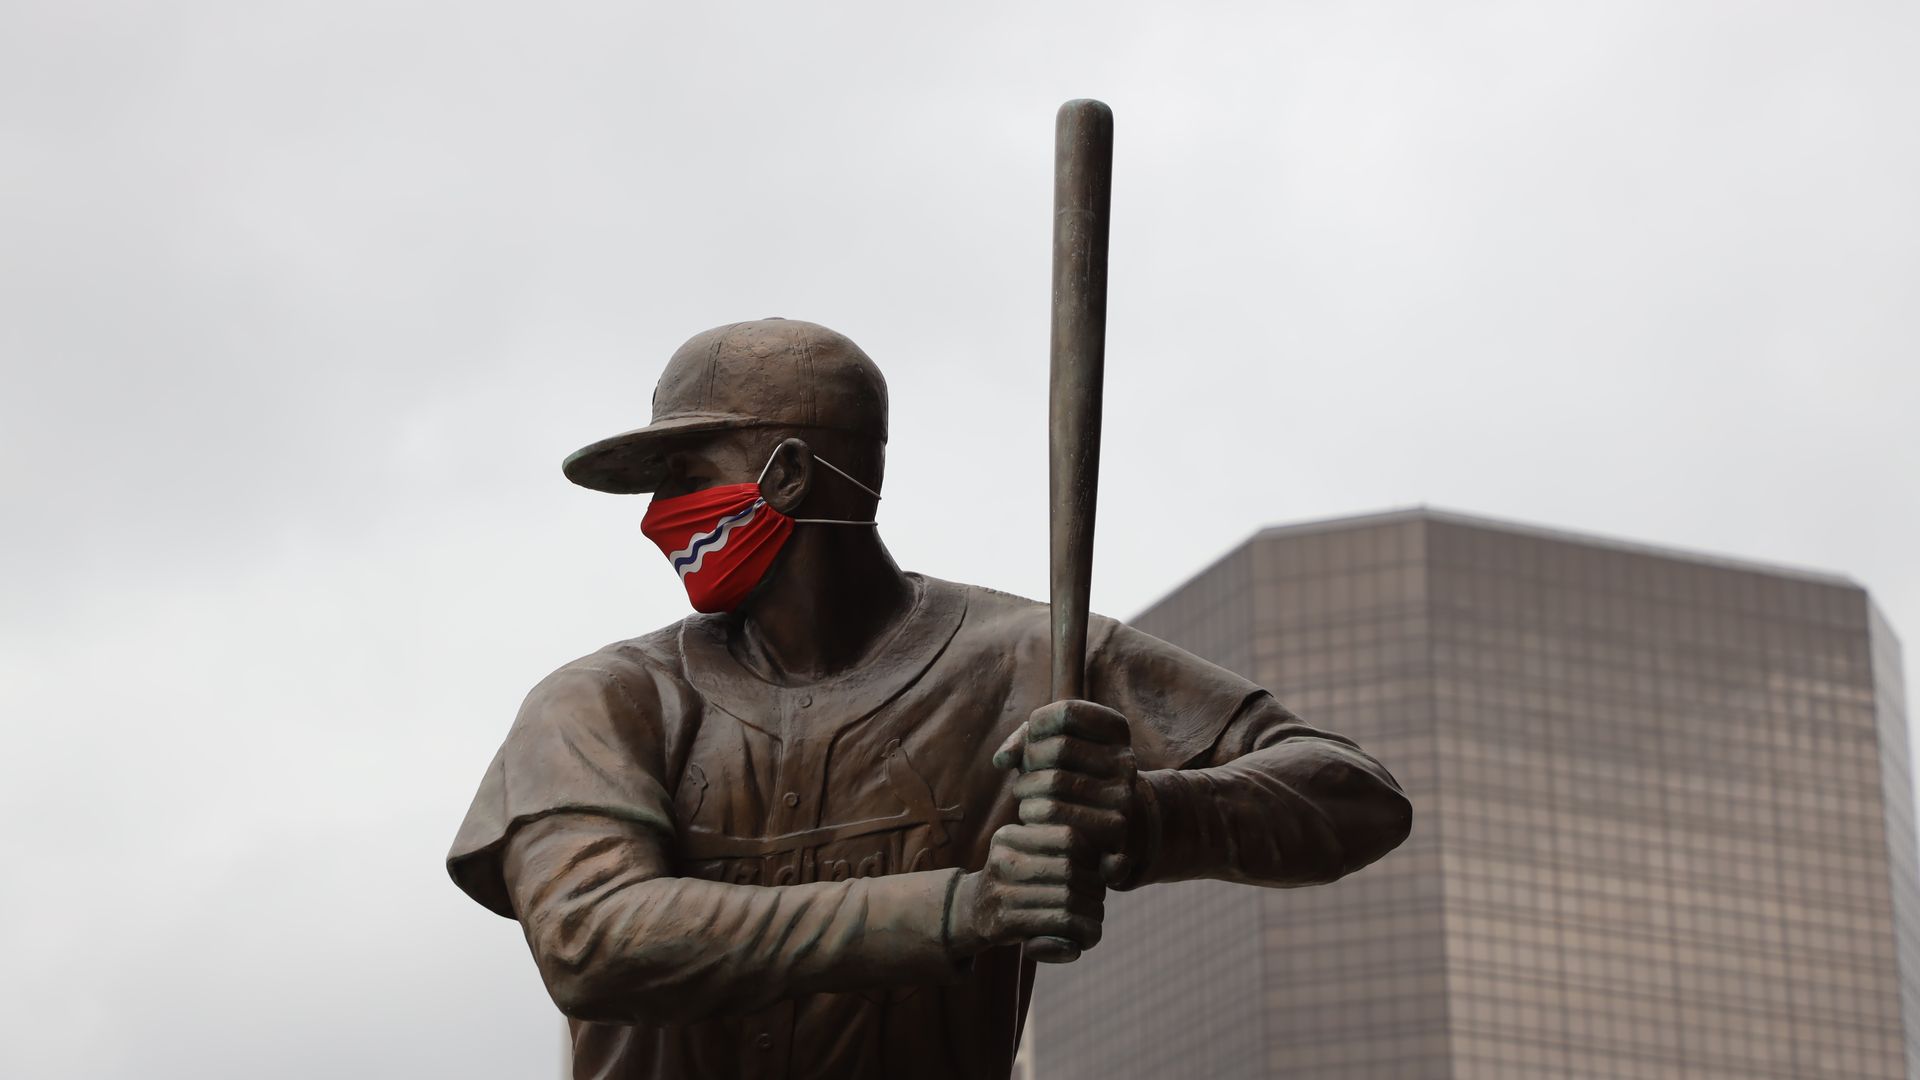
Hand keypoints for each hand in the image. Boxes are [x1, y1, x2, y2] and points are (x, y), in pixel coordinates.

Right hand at [949, 824, 1104, 956]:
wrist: (974, 913)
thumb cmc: (1021, 883)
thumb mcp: (1042, 860)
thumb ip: (1083, 857)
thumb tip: (1122, 864)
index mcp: (1011, 836)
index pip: (1068, 837)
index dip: (1091, 856)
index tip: (1091, 872)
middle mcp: (1002, 859)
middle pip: (1070, 870)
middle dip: (1094, 890)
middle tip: (1096, 903)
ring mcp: (1000, 891)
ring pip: (1067, 899)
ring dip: (1090, 915)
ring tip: (1092, 923)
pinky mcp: (1004, 923)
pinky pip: (1058, 924)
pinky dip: (1079, 934)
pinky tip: (1081, 940)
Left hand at [994, 699, 1138, 885]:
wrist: (1103, 817)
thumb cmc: (1068, 770)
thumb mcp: (1051, 743)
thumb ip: (1024, 739)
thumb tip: (1001, 760)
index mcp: (1115, 728)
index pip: (1068, 711)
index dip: (1039, 723)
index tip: (1034, 737)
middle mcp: (1125, 758)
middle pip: (1059, 748)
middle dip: (1030, 758)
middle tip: (1026, 770)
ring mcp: (1122, 793)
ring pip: (1053, 782)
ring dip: (1025, 786)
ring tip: (1024, 791)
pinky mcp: (1111, 825)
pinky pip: (1054, 813)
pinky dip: (1030, 810)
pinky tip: (1031, 812)